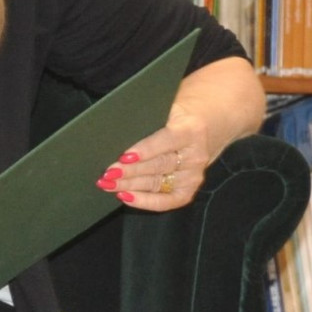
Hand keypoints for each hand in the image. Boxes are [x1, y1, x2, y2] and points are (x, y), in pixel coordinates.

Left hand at [95, 102, 211, 210]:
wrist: (203, 131)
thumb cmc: (176, 118)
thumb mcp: (168, 110)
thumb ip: (150, 120)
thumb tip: (117, 131)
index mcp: (191, 130)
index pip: (166, 141)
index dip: (145, 150)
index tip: (124, 157)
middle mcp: (195, 156)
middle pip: (158, 165)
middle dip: (130, 171)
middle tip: (108, 174)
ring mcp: (193, 176)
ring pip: (157, 183)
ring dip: (130, 186)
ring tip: (108, 185)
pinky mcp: (188, 191)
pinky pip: (166, 201)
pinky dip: (144, 201)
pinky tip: (126, 196)